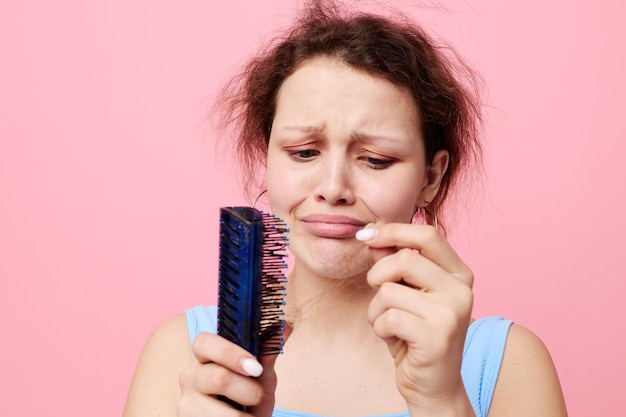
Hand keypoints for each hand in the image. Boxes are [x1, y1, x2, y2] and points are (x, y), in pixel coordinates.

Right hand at [178, 332, 283, 416]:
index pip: (204, 342)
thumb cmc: (250, 395)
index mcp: (205, 355)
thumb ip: (267, 352)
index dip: (230, 353)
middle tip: (258, 396)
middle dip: (248, 391)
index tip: (255, 367)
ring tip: (250, 414)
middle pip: (218, 378)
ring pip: (221, 411)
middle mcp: (191, 376)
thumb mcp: (261, 375)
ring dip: (244, 416)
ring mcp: (188, 402)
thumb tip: (284, 326)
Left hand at [359, 223, 473, 414]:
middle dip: (377, 276)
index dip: (393, 230)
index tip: (366, 235)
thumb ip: (394, 262)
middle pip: (404, 259)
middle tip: (379, 296)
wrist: (433, 386)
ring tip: (390, 325)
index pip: (427, 234)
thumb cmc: (415, 335)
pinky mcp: (437, 336)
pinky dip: (379, 328)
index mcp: (458, 273)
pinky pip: (388, 317)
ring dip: (376, 310)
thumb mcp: (405, 293)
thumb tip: (372, 232)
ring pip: (389, 290)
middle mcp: (462, 289)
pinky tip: (394, 340)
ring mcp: (452, 313)